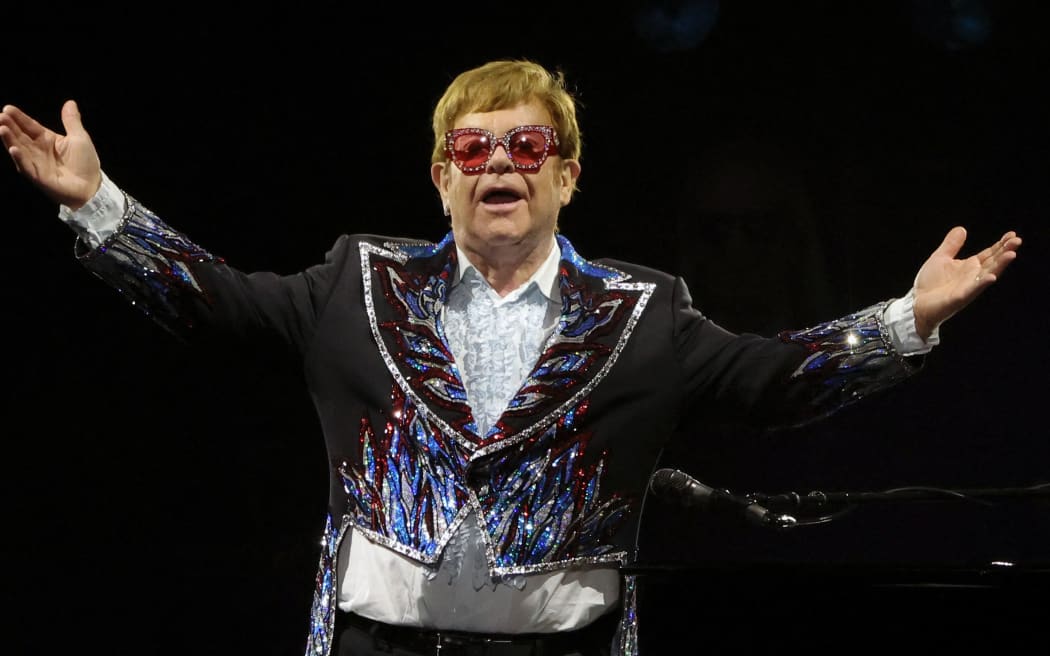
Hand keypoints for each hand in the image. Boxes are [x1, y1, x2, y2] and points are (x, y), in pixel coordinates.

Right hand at [0, 100, 101, 208]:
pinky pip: (27, 167)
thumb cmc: (86, 164)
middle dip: (10, 126)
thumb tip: (70, 102)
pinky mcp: (38, 177)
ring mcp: (36, 164)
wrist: (92, 187)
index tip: (7, 108)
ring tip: (2, 128)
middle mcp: (38, 151)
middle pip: (21, 136)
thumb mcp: (80, 138)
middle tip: (0, 116)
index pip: (30, 126)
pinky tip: (13, 149)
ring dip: (9, 140)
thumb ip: (71, 121)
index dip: (19, 118)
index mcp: (47, 140)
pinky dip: (20, 158)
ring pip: (19, 149)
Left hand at [912, 226, 1022, 340]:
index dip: (1001, 245)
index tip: (1012, 234)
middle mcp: (973, 277)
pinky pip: (973, 290)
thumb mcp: (940, 258)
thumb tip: (962, 229)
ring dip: (1000, 266)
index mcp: (969, 267)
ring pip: (988, 275)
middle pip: (993, 262)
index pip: (990, 254)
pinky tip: (991, 276)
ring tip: (1011, 255)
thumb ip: (951, 245)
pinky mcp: (959, 298)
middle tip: (1017, 240)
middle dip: (1005, 252)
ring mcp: (968, 288)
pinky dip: (982, 283)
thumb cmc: (930, 283)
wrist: (917, 303)